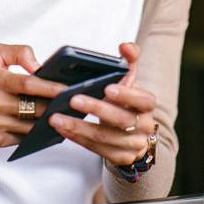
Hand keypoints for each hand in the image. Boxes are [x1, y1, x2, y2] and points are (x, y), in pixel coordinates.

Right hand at [0, 43, 65, 147]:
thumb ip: (19, 52)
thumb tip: (40, 67)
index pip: (28, 84)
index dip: (50, 87)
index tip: (68, 89)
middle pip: (34, 108)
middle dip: (54, 106)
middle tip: (72, 102)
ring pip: (31, 126)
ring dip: (48, 122)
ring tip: (63, 114)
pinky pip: (23, 138)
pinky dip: (35, 133)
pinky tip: (46, 127)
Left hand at [48, 42, 156, 165]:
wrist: (132, 132)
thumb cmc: (125, 101)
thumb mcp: (129, 80)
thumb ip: (128, 59)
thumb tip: (125, 46)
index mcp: (147, 104)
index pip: (143, 100)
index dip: (127, 95)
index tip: (107, 88)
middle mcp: (143, 126)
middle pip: (121, 120)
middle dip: (96, 109)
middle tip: (73, 100)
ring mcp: (133, 144)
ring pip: (105, 137)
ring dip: (79, 127)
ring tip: (56, 117)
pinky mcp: (120, 157)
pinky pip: (97, 149)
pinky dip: (77, 138)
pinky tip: (62, 128)